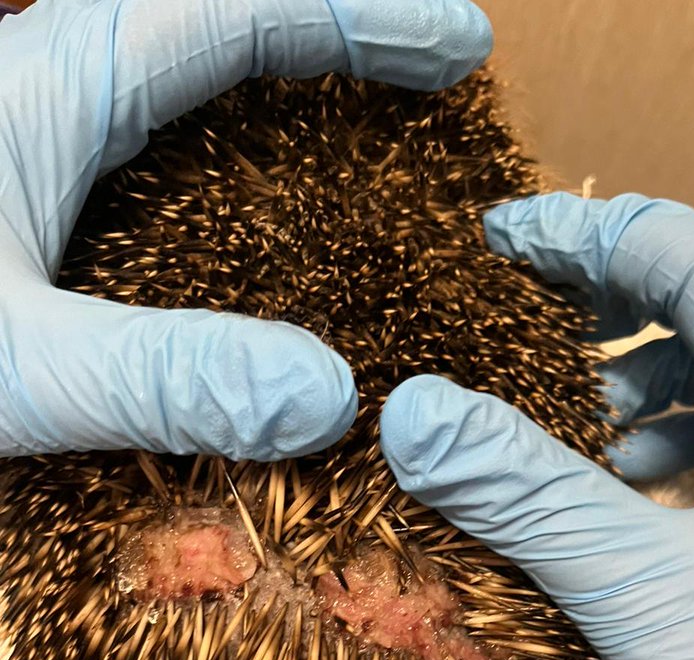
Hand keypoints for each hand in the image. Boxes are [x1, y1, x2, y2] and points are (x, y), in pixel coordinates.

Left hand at [0, 0, 490, 457]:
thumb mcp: (22, 368)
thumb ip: (167, 378)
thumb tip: (334, 396)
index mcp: (63, 86)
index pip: (241, 8)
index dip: (365, 19)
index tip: (460, 51)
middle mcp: (56, 85)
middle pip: (225, 25)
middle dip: (338, 40)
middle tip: (432, 85)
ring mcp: (40, 133)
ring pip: (188, 80)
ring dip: (285, 96)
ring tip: (369, 144)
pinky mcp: (30, 190)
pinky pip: (155, 149)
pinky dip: (231, 165)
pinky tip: (261, 231)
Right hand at [381, 193, 693, 659]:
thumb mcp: (638, 590)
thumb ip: (525, 492)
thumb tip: (409, 409)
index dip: (598, 240)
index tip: (503, 241)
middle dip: (621, 301)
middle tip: (528, 310)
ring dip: (643, 380)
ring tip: (566, 412)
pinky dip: (666, 446)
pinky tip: (613, 480)